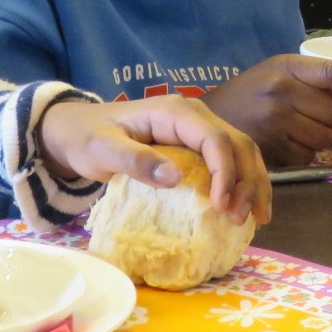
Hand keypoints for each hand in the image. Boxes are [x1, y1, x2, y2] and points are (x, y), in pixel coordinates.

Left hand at [37, 95, 270, 223]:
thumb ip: (135, 161)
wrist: (76, 129)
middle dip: (247, 182)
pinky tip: (245, 208)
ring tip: (254, 218)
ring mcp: (198, 130)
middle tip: (241, 219)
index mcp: (175, 113)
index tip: (221, 207)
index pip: (215, 140)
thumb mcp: (102, 150)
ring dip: (252, 184)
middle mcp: (194, 117)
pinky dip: (242, 184)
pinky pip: (230, 161)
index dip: (225, 173)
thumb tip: (175, 178)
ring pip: (242, 152)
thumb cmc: (87, 137)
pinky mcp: (197, 146)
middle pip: (238, 145)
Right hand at [203, 55, 331, 169]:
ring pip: (324, 137)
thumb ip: (306, 77)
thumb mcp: (274, 71)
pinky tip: (288, 144)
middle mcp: (280, 90)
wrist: (206, 118)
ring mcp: (275, 120)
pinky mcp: (270, 148)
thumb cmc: (248, 93)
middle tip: (317, 118)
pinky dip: (304, 154)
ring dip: (320, 139)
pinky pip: (307, 156)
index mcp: (284, 66)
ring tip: (301, 131)